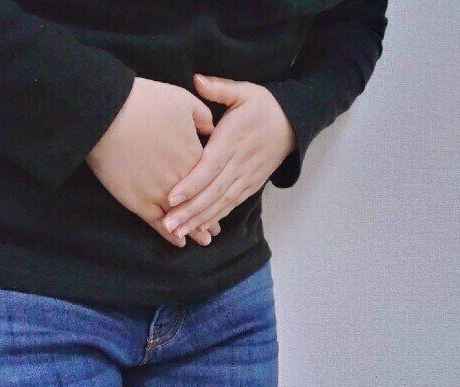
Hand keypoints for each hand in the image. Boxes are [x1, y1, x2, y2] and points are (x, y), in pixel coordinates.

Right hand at [86, 77, 220, 246]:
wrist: (106, 113)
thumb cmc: (146, 102)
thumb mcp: (184, 101)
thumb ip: (203, 118)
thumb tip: (213, 130)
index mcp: (195, 157)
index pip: (212, 180)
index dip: (217, 192)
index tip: (224, 201)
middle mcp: (181, 181)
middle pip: (200, 203)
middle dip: (209, 219)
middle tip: (215, 232)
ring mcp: (159, 193)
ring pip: (182, 217)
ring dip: (193, 230)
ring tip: (203, 241)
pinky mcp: (137, 201)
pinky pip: (158, 223)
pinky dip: (169, 234)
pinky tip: (178, 241)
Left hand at [162, 74, 295, 237]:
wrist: (293, 124)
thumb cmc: (263, 106)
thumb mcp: (244, 91)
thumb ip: (220, 88)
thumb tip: (197, 80)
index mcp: (234, 139)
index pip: (210, 166)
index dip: (191, 183)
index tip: (170, 197)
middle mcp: (240, 162)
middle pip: (213, 191)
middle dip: (189, 210)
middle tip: (167, 225)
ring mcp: (247, 177)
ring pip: (221, 202)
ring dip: (199, 219)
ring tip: (177, 233)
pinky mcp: (251, 185)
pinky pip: (232, 204)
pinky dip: (215, 217)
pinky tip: (199, 228)